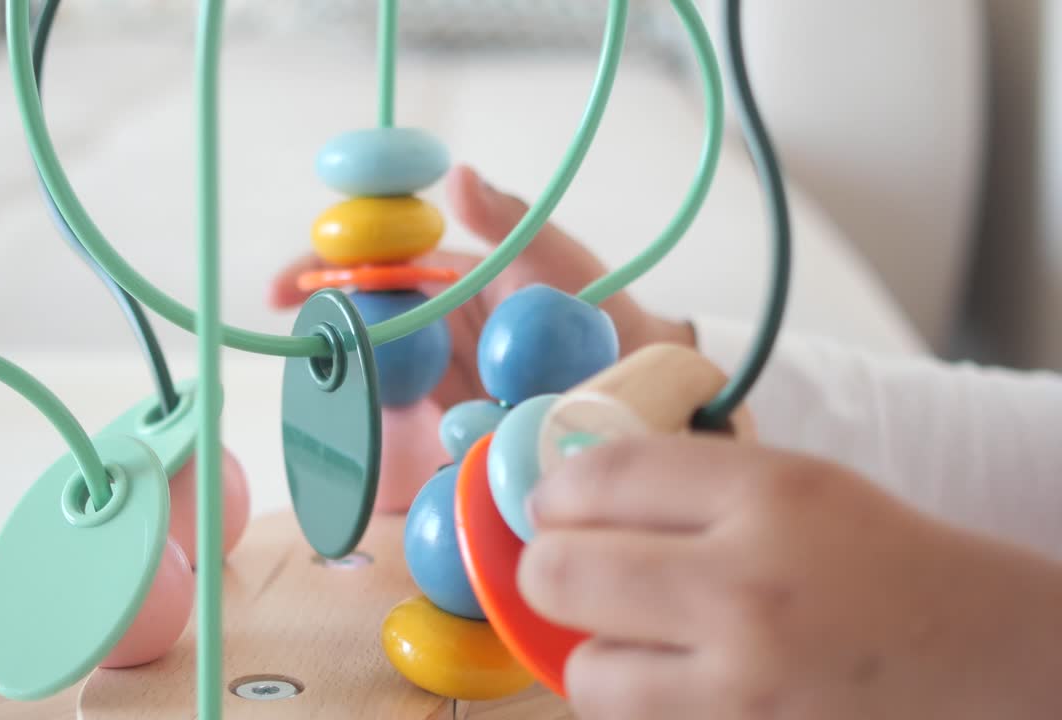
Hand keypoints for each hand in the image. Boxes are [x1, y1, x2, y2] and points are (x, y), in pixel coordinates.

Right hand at [269, 164, 691, 408]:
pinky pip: (402, 422)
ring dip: (340, 386)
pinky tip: (358, 439)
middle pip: (355, 324)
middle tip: (298, 351)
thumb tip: (458, 174)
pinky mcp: (449, 420)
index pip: (366, 263)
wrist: (636, 369)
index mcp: (441, 274)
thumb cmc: (595, 298)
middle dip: (317, 335)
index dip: (318, 270)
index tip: (282, 288)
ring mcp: (435, 375)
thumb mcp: (554, 252)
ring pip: (369, 374)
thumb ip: (508, 218)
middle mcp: (428, 323)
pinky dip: (374, 429)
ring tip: (324, 398)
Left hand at [520, 435, 1061, 718]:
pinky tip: (675, 677)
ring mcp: (747, 684)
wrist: (979, 654)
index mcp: (767, 494)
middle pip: (563, 573)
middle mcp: (749, 587)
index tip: (547, 504)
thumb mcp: (793, 483)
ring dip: (594, 651)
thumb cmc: (875, 557)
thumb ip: (684, 482)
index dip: (552, 492)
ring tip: (634, 636)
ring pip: (586, 672)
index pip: (600, 479)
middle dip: (547, 570)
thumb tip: (564, 494)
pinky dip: (638, 703)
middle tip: (564, 568)